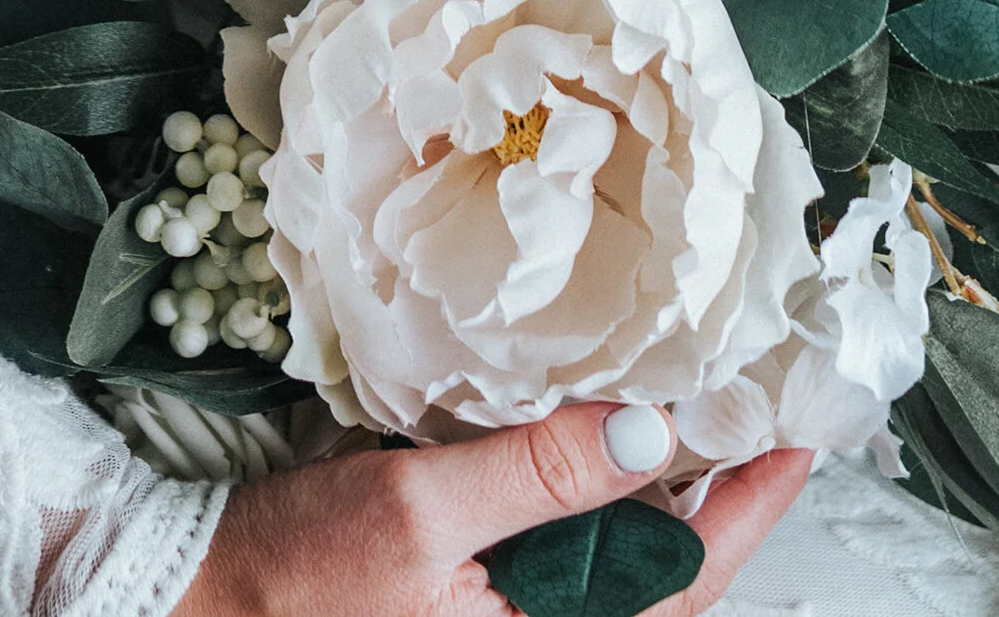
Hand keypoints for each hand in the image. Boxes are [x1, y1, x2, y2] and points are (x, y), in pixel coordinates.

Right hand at [173, 406, 811, 616]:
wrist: (199, 604)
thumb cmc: (296, 575)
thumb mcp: (419, 511)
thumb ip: (536, 477)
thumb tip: (653, 434)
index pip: (684, 584)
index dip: (748, 510)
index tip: (800, 437)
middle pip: (663, 576)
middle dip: (719, 494)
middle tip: (765, 401)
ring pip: (618, 563)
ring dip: (659, 489)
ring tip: (704, 403)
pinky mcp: (480, 602)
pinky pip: (562, 555)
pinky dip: (592, 493)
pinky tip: (603, 433)